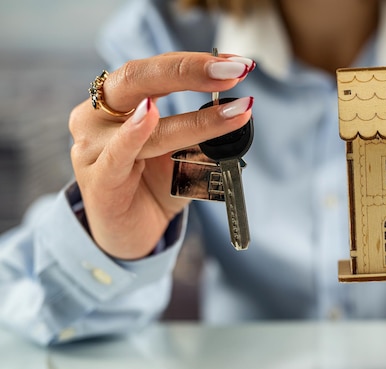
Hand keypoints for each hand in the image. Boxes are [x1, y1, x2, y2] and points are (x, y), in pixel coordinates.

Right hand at [69, 52, 254, 258]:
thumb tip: (240, 113)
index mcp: (119, 101)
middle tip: (234, 71)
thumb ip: (201, 135)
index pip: (157, 70)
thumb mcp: (183, 154)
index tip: (238, 63)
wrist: (131, 234)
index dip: (196, 63)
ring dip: (195, 118)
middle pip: (139, 78)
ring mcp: (92, 147)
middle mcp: (97, 115)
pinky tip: (150, 115)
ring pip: (144, 121)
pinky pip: (118, 154)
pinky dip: (135, 133)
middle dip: (190, 71)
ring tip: (233, 111)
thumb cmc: (154, 187)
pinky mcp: (97, 180)